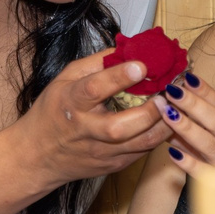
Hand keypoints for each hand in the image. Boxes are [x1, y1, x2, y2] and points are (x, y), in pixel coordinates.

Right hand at [17, 51, 173, 187]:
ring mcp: (101, 152)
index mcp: (71, 102)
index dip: (119, 76)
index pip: (94, 89)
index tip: (141, 65)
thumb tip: (127, 48)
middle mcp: (86, 130)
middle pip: (120, 127)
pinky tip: (169, 121)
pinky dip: (160, 136)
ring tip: (177, 106)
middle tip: (167, 94)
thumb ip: (96, 62)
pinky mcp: (113, 165)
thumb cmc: (52, 112)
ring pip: (139, 144)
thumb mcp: (65, 79)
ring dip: (164, 124)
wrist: (37, 156)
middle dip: (149, 111)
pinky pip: (143, 152)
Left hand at [149, 73, 214, 213]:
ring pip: (214, 144)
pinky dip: (191, 163)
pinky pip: (208, 176)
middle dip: (195, 103)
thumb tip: (180, 120)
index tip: (187, 75)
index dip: (207, 92)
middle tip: (172, 87)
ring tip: (167, 112)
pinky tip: (172, 153)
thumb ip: (210, 138)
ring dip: (189, 127)